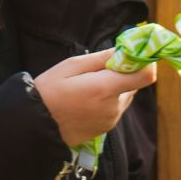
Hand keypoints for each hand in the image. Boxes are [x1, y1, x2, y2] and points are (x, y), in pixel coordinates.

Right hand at [33, 50, 157, 147]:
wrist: (34, 127)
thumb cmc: (48, 92)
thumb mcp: (70, 67)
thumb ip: (100, 58)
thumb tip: (122, 50)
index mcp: (105, 88)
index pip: (145, 75)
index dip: (144, 62)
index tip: (132, 55)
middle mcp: (113, 106)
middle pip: (134, 84)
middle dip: (122, 74)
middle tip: (98, 70)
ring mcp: (111, 120)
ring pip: (125, 96)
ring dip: (115, 88)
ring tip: (87, 87)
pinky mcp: (106, 129)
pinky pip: (115, 109)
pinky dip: (108, 101)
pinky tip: (86, 101)